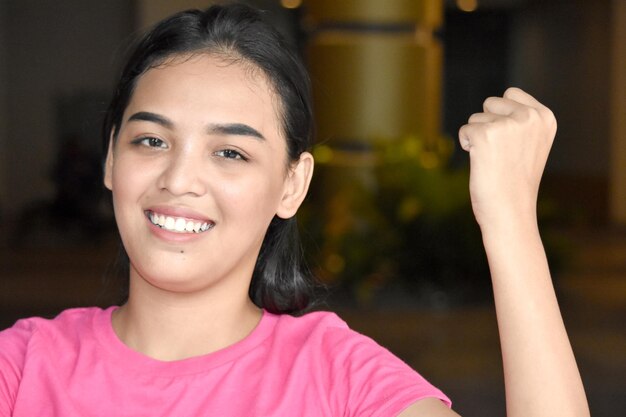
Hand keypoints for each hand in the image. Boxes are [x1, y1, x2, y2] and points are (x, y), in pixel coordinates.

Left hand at [458, 87, 556, 229]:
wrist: (510, 212)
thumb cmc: (515, 182)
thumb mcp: (529, 144)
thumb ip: (520, 120)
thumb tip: (496, 102)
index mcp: (545, 117)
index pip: (511, 93)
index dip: (502, 115)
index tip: (511, 142)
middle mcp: (529, 117)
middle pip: (491, 102)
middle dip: (488, 124)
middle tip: (500, 153)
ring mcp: (508, 125)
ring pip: (476, 118)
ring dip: (478, 138)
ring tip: (493, 161)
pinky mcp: (485, 135)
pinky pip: (464, 131)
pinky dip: (467, 146)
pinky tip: (482, 163)